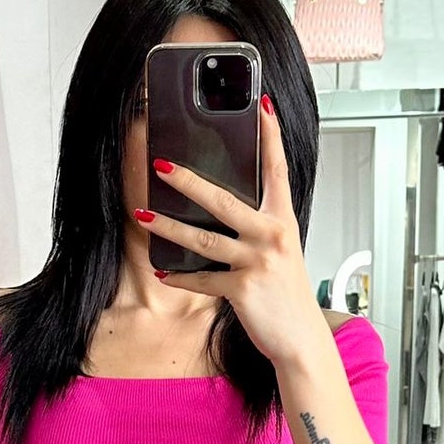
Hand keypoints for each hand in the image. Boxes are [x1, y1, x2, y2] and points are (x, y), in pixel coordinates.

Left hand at [136, 93, 329, 370]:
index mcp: (283, 220)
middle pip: (223, 200)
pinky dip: (182, 277)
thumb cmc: (287, 294)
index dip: (270, 135)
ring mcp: (257, 261)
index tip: (261, 104)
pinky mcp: (242, 288)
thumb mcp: (281, 252)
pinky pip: (202, 279)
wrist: (301, 339)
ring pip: (202, 239)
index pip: (276, 168)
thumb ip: (258, 227)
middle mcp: (272, 235)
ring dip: (168, 228)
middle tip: (161, 164)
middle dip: (188, 181)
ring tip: (143, 214)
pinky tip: (164, 272)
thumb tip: (223, 208)